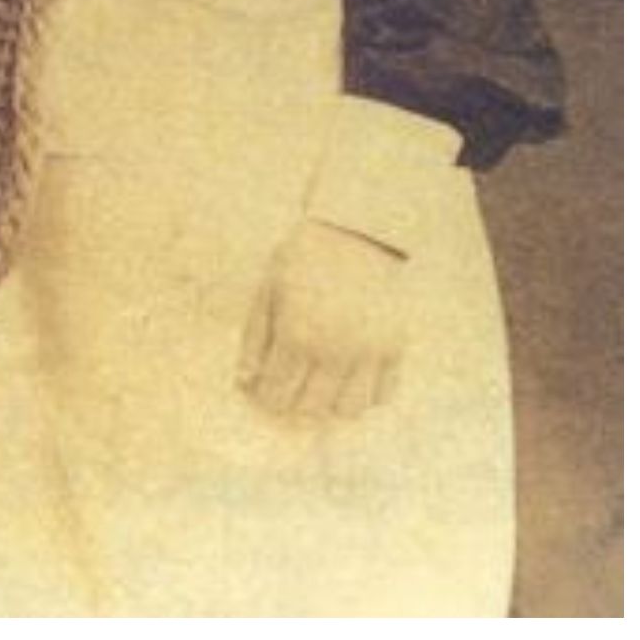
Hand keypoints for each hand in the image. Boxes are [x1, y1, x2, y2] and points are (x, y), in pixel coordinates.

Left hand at [237, 216, 410, 422]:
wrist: (356, 229)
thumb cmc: (304, 256)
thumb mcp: (268, 289)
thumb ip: (254, 340)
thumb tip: (244, 383)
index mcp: (298, 334)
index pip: (276, 396)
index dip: (265, 396)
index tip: (265, 385)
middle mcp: (335, 351)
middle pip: (310, 409)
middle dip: (294, 402)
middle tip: (291, 382)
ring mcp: (369, 353)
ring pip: (349, 411)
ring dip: (331, 404)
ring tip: (322, 382)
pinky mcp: (395, 348)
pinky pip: (382, 396)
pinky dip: (365, 395)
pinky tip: (351, 374)